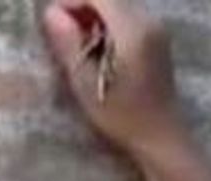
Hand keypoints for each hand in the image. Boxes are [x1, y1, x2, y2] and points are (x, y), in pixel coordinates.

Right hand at [43, 0, 183, 154]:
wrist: (160, 136)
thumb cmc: (121, 116)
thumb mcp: (86, 84)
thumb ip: (68, 44)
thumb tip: (51, 12)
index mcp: (133, 30)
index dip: (72, 0)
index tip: (52, 21)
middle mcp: (149, 20)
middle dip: (82, 6)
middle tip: (61, 32)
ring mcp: (156, 27)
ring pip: (118, 3)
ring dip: (93, 14)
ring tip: (77, 41)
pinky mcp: (157, 37)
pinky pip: (127, 15)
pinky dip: (107, 22)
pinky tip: (97, 47)